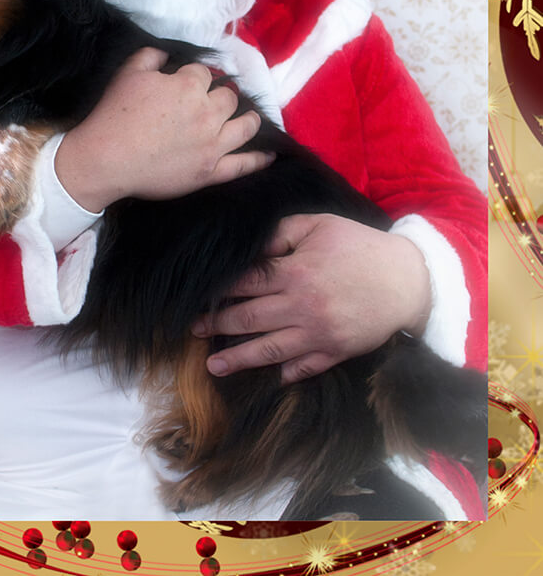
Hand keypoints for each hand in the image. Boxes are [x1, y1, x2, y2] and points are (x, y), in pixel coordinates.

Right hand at [54, 47, 272, 212]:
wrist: (106, 158)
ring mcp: (212, 144)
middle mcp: (207, 112)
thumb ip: (152, 56)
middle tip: (216, 100)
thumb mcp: (129, 73)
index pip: (203, 73)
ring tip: (250, 118)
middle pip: (228, 98)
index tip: (189, 81)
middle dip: (223, 95)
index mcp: (188, 86)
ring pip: (245, 126)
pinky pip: (243, 165)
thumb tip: (168, 53)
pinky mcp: (211, 171)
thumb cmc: (114, 114)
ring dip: (250, 119)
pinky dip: (259, 160)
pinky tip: (270, 155)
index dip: (195, 76)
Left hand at [192, 213, 431, 383]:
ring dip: (239, 357)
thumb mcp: (320, 225)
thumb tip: (254, 247)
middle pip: (250, 318)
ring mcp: (319, 333)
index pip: (247, 282)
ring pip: (270, 349)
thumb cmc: (361, 246)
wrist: (409, 280)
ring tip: (213, 366)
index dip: (221, 289)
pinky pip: (306, 367)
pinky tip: (271, 378)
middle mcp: (302, 307)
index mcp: (296, 272)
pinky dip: (287, 373)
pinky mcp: (337, 351)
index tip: (199, 295)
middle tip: (193, 329)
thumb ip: (282, 233)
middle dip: (218, 324)